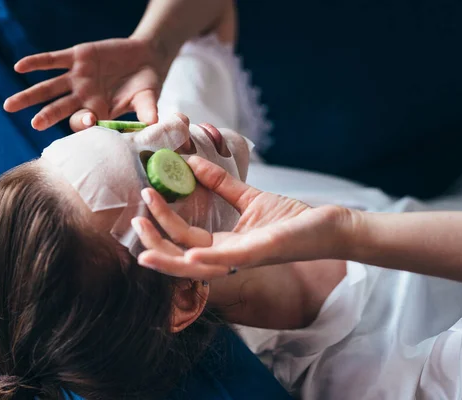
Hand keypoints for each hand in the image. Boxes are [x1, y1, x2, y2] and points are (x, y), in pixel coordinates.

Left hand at [3, 37, 167, 130]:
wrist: (145, 57)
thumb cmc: (147, 84)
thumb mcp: (148, 98)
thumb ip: (146, 111)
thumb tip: (153, 124)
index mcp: (99, 111)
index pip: (84, 121)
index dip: (84, 122)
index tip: (90, 120)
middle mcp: (83, 97)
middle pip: (58, 109)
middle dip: (45, 117)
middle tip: (33, 125)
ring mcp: (77, 78)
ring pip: (48, 88)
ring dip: (29, 96)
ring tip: (8, 106)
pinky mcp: (76, 57)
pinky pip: (52, 61)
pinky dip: (36, 62)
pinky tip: (19, 67)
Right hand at [132, 156, 353, 279]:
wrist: (327, 226)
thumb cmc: (290, 218)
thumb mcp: (248, 197)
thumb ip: (220, 183)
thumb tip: (191, 163)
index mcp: (225, 244)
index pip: (184, 239)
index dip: (162, 222)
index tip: (146, 196)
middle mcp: (230, 257)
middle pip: (183, 258)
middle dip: (156, 244)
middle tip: (134, 223)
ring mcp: (245, 258)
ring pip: (199, 267)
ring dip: (171, 258)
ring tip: (145, 248)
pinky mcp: (262, 253)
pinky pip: (231, 261)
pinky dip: (209, 261)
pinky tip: (190, 256)